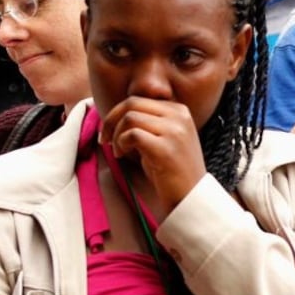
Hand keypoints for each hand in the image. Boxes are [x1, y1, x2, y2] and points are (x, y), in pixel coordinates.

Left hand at [99, 96, 206, 211]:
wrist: (190, 196)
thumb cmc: (172, 170)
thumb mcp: (164, 137)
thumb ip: (149, 121)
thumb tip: (118, 112)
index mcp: (179, 110)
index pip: (138, 99)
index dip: (117, 114)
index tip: (110, 132)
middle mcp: (179, 116)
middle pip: (132, 104)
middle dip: (111, 120)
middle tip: (105, 140)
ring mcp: (175, 131)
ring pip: (130, 117)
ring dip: (116, 135)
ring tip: (118, 151)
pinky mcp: (166, 148)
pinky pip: (132, 135)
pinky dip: (121, 143)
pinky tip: (123, 155)